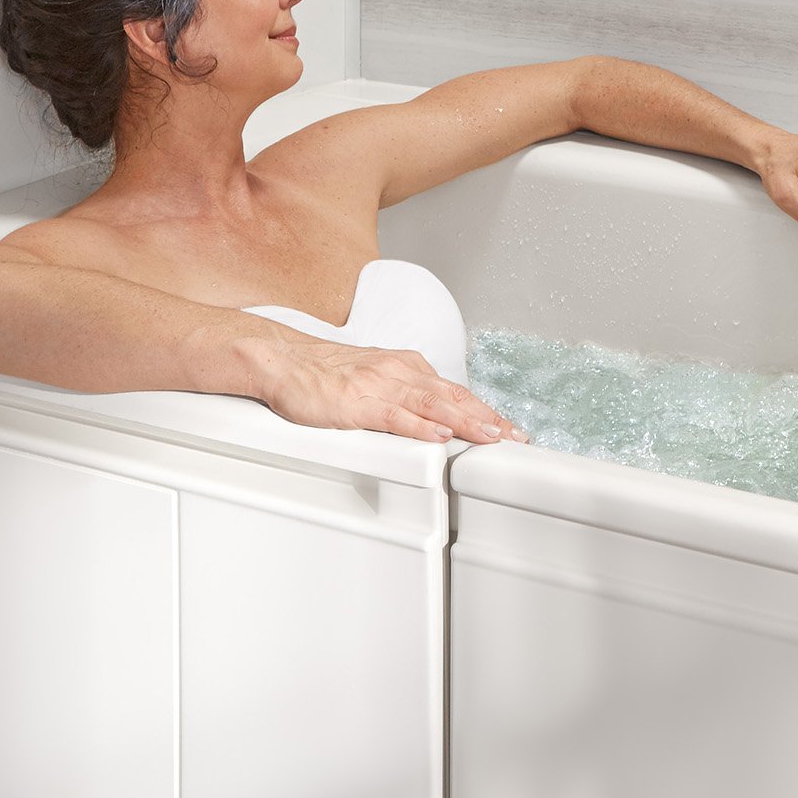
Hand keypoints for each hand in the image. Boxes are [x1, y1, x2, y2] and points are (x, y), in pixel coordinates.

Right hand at [257, 336, 529, 443]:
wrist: (282, 360)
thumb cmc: (324, 374)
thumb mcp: (375, 378)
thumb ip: (405, 395)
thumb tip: (435, 416)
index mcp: (405, 367)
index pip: (454, 390)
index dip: (484, 410)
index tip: (509, 428)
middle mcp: (398, 372)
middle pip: (453, 396)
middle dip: (488, 418)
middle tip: (516, 437)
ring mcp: (378, 386)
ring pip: (432, 404)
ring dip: (466, 421)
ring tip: (491, 436)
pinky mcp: (357, 403)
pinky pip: (395, 415)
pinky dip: (421, 426)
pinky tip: (441, 436)